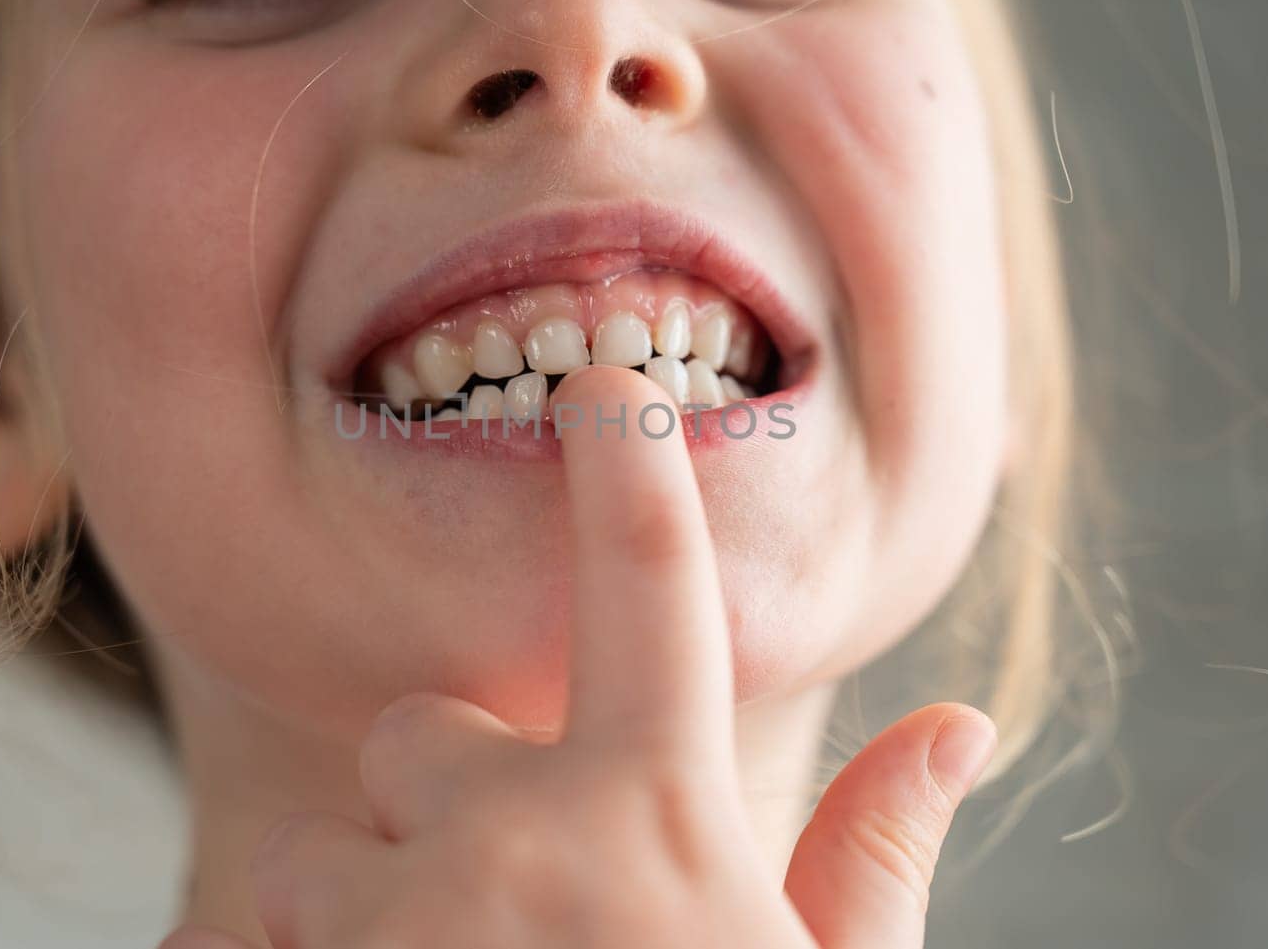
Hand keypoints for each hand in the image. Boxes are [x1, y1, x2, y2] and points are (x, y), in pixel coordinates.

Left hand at [164, 366, 995, 948]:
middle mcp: (511, 845)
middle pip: (419, 736)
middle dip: (453, 801)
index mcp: (659, 813)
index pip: (651, 577)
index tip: (602, 375)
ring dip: (363, 923)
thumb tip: (960, 722)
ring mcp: (392, 936)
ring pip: (308, 863)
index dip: (628, 457)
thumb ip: (873, 852)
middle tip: (520, 919)